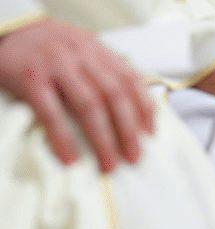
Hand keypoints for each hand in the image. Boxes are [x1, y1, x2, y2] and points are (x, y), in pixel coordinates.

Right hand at [0, 18, 153, 171]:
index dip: (144, 110)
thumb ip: (104, 73)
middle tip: (134, 158)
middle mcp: (80, 55)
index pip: (131, 80)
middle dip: (128, 131)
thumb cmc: (48, 49)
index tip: (151, 136)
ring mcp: (55, 65)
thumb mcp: (81, 51)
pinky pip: (51, 113)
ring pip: (89, 105)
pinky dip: (63, 138)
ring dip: (103, 139)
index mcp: (97, 50)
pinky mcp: (30, 78)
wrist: (7, 29)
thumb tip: (133, 114)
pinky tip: (71, 158)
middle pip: (114, 96)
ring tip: (109, 164)